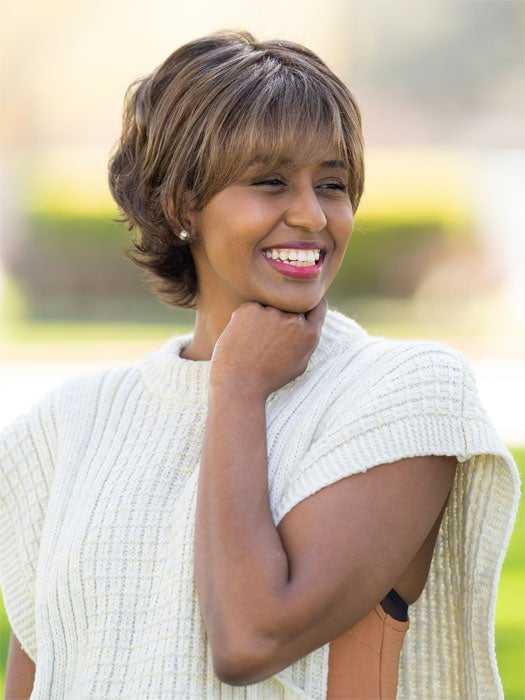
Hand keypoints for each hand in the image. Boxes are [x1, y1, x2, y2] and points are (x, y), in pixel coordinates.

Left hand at [209, 298, 327, 399]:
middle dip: (284, 315)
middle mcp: (294, 320)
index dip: (309, 306)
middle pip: (291, 306)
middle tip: (268, 338)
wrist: (238, 385)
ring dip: (264, 318)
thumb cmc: (268, 378)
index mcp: (309, 335)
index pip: (318, 306)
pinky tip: (243, 338)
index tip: (301, 309)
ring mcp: (272, 312)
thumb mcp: (298, 365)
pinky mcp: (250, 309)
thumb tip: (308, 320)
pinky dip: (247, 319)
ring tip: (254, 343)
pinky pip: (252, 308)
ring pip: (270, 306)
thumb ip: (306, 341)